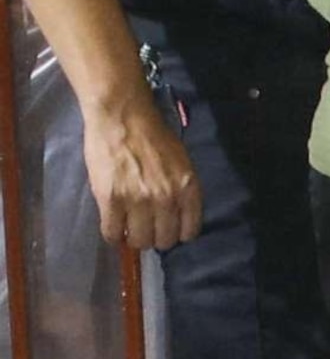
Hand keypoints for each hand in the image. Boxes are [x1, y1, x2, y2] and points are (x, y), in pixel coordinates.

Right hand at [80, 89, 199, 250]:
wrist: (124, 118)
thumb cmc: (154, 136)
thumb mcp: (182, 164)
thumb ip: (181, 190)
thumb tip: (177, 217)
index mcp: (188, 188)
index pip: (190, 231)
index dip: (177, 234)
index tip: (168, 230)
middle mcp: (166, 198)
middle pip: (164, 240)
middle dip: (155, 238)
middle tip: (145, 229)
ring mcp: (138, 200)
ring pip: (139, 240)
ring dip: (133, 238)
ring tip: (129, 228)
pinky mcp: (111, 200)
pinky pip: (112, 232)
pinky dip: (113, 234)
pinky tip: (113, 226)